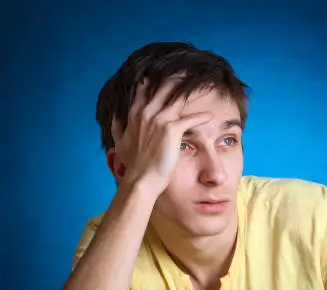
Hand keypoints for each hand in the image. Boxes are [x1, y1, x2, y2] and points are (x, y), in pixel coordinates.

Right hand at [111, 76, 213, 192]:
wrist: (141, 179)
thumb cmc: (133, 164)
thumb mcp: (120, 143)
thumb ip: (118, 127)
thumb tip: (115, 117)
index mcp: (135, 115)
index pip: (144, 90)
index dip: (154, 80)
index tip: (161, 73)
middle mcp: (147, 113)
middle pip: (163, 88)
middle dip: (177, 78)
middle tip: (189, 73)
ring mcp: (159, 119)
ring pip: (178, 98)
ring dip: (192, 91)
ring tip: (204, 85)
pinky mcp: (172, 130)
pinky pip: (191, 119)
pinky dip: (201, 117)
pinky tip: (210, 116)